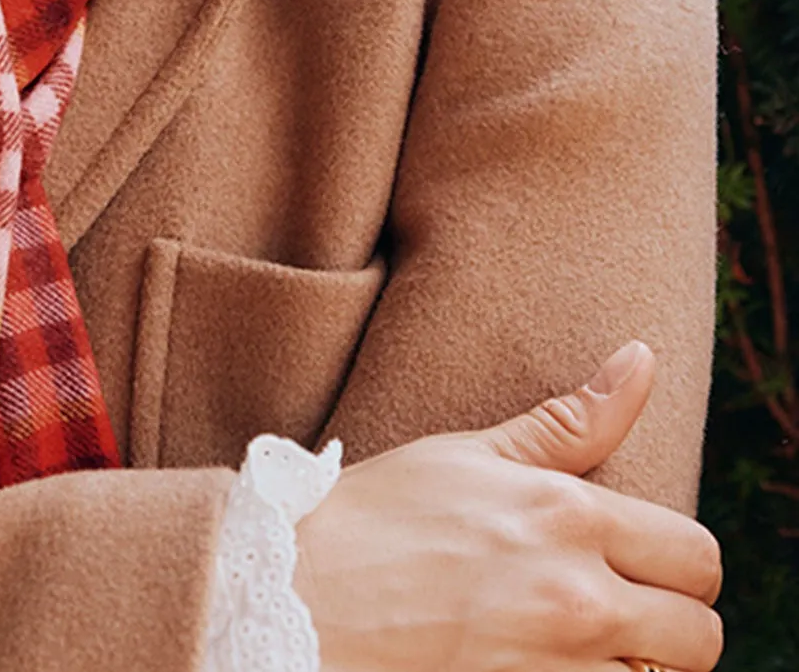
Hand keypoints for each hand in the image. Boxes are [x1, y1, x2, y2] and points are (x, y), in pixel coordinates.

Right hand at [292, 340, 722, 671]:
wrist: (299, 593)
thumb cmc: (379, 515)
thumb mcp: (473, 453)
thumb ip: (572, 420)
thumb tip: (642, 358)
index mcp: (568, 515)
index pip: (696, 557)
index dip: (681, 567)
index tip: (645, 568)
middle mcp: (576, 596)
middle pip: (699, 638)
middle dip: (672, 628)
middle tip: (623, 616)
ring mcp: (555, 668)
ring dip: (633, 669)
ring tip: (581, 647)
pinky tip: (550, 669)